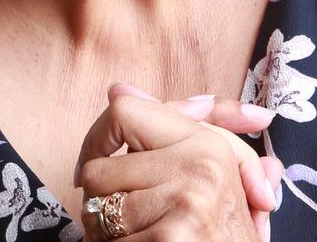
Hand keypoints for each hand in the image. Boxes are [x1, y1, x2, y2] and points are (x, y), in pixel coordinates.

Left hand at [74, 84, 280, 240]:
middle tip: (123, 215)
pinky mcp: (167, 239)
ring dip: (105, 229)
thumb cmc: (226, 235)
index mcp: (207, 146)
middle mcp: (197, 170)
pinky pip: (106, 241)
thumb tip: (118, 89)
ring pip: (95, 209)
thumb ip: (177, 126)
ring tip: (138, 235)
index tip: (91, 164)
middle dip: (102, 197)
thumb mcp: (221, 178)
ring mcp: (184, 204)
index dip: (96, 137)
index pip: (123, 112)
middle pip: (98, 170)